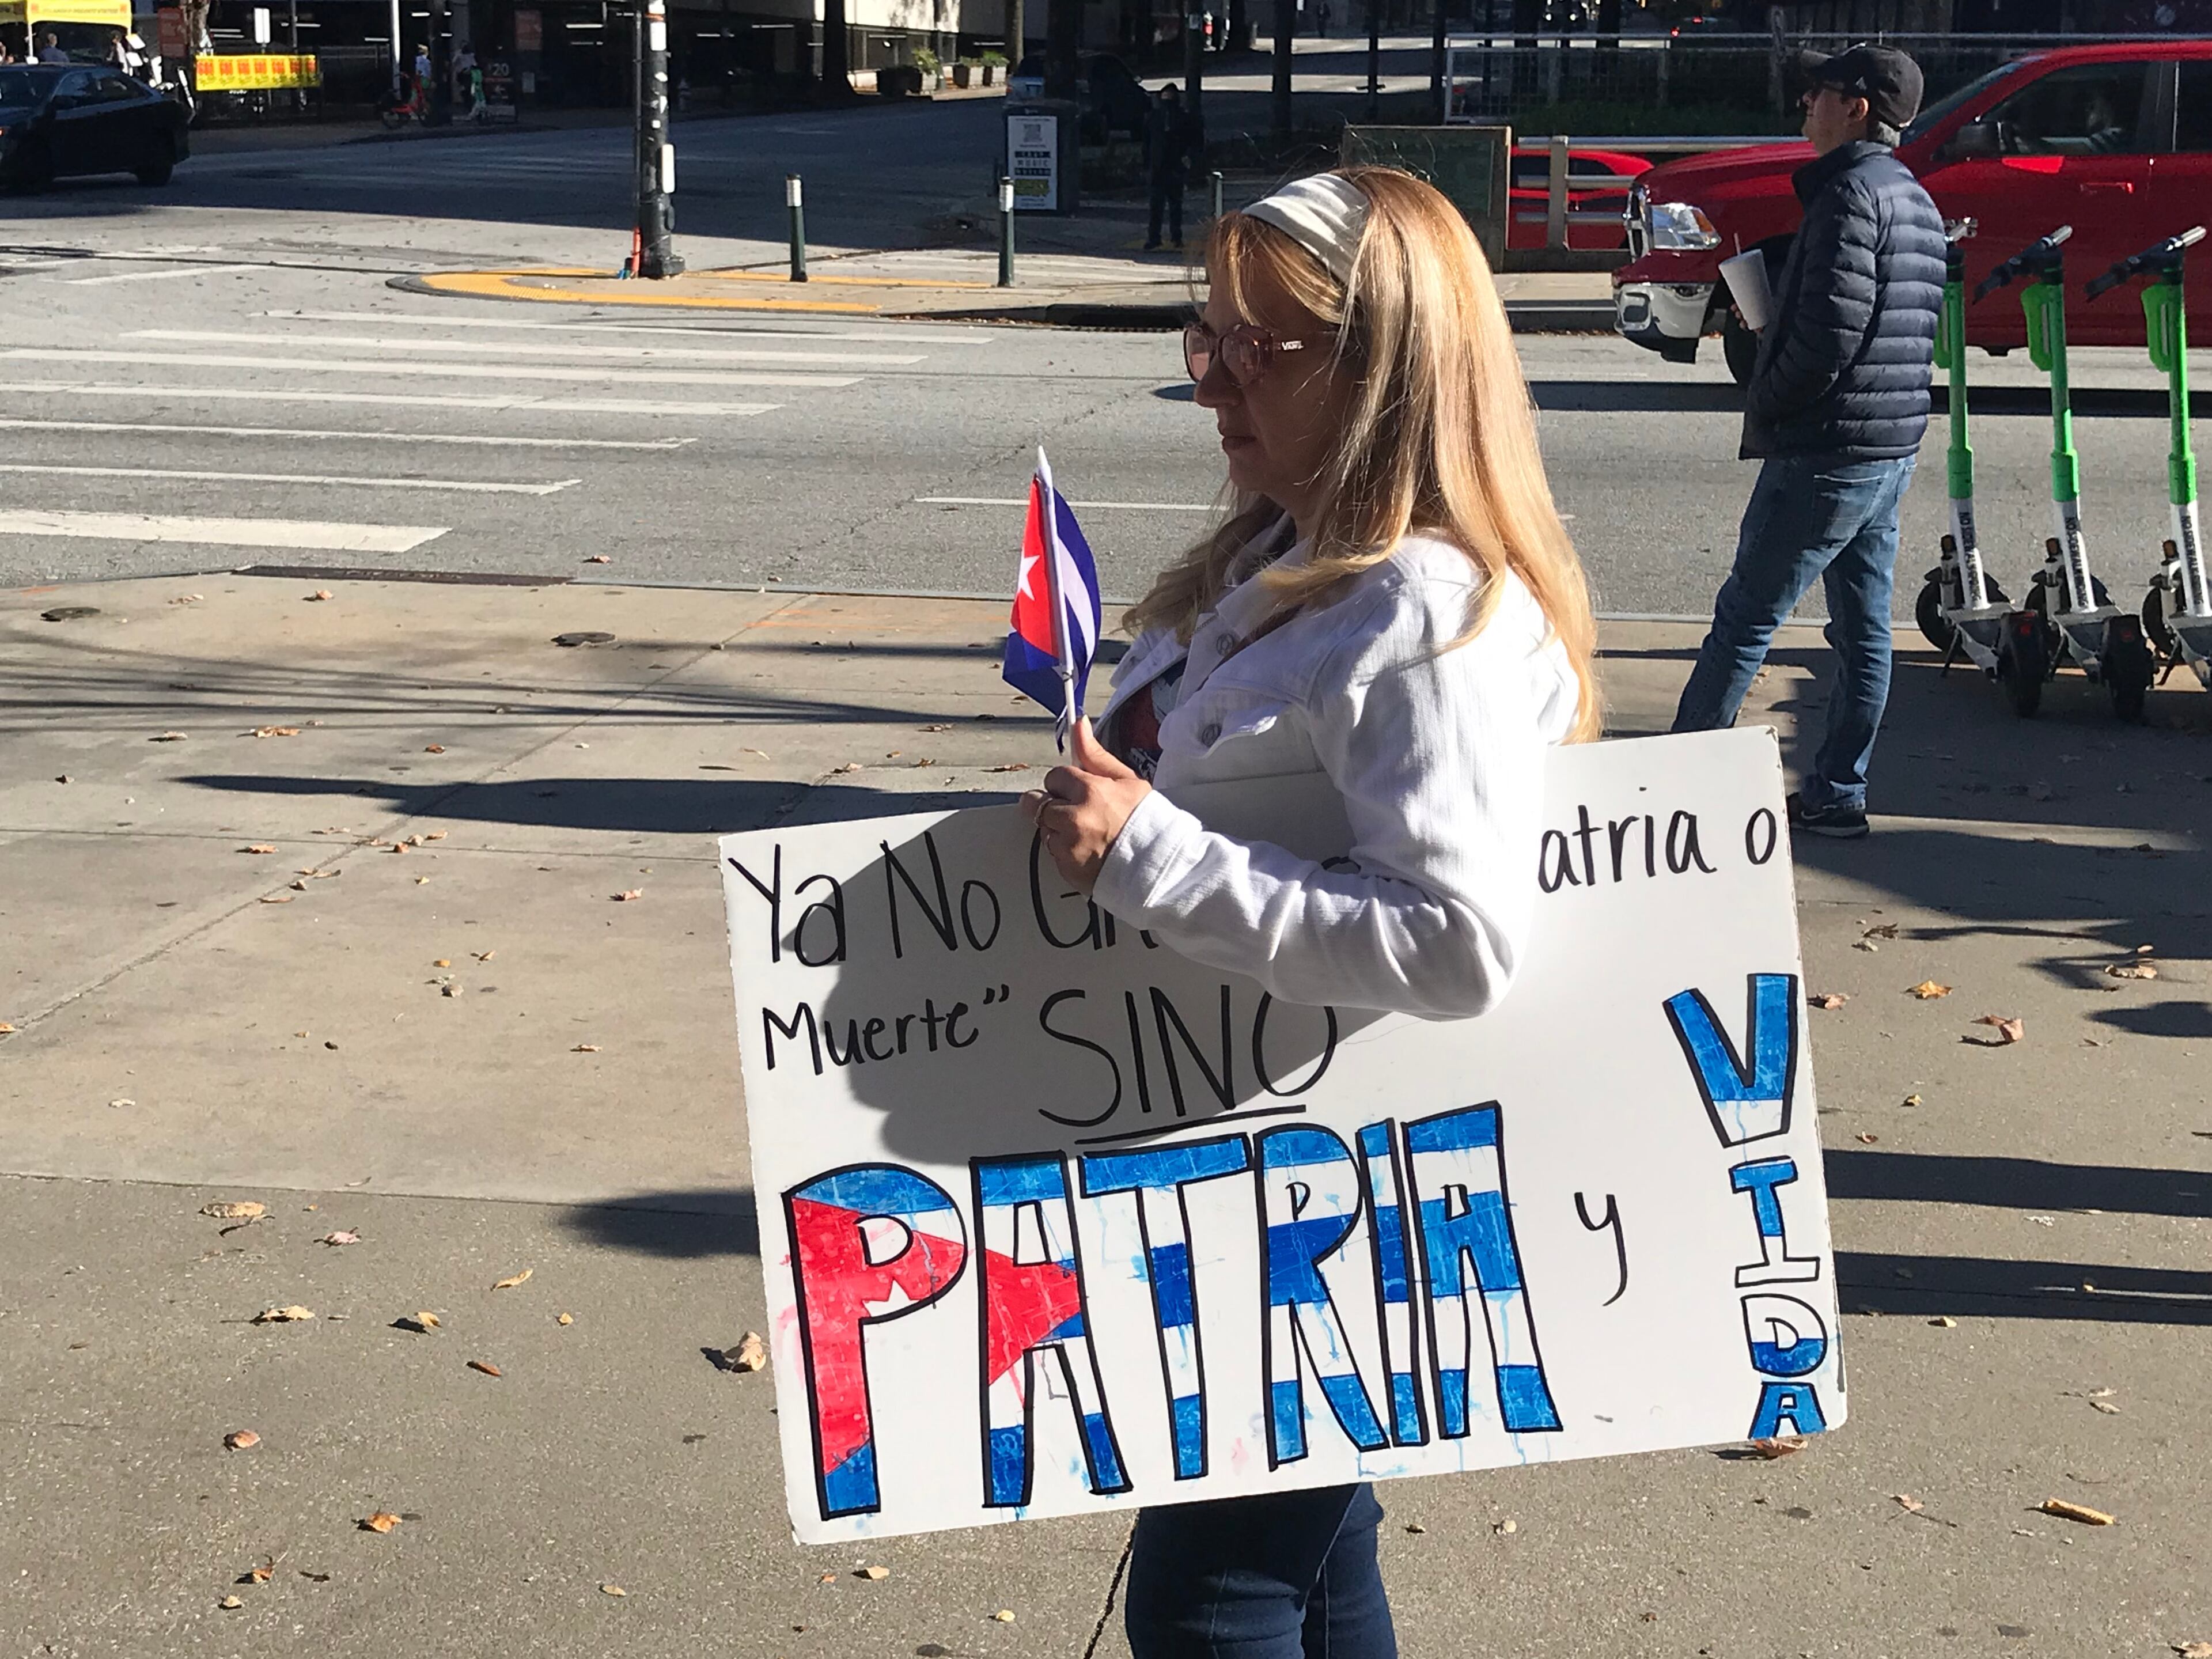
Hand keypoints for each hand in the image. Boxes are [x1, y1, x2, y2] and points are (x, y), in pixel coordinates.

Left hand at [1018, 718, 1150, 893]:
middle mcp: (1074, 818)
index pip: (1054, 776)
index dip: (1066, 783)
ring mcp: (1068, 846)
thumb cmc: (1147, 821)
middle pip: (1037, 803)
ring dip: (1058, 829)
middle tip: (1076, 811)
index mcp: (1090, 791)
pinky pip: (1053, 854)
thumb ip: (1095, 754)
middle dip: (1053, 804)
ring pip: (1044, 829)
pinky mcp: (1066, 868)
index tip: (1078, 790)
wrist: (1157, 864)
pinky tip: (1088, 849)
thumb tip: (1079, 725)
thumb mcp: (1126, 780)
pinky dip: (1065, 851)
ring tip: (1087, 832)